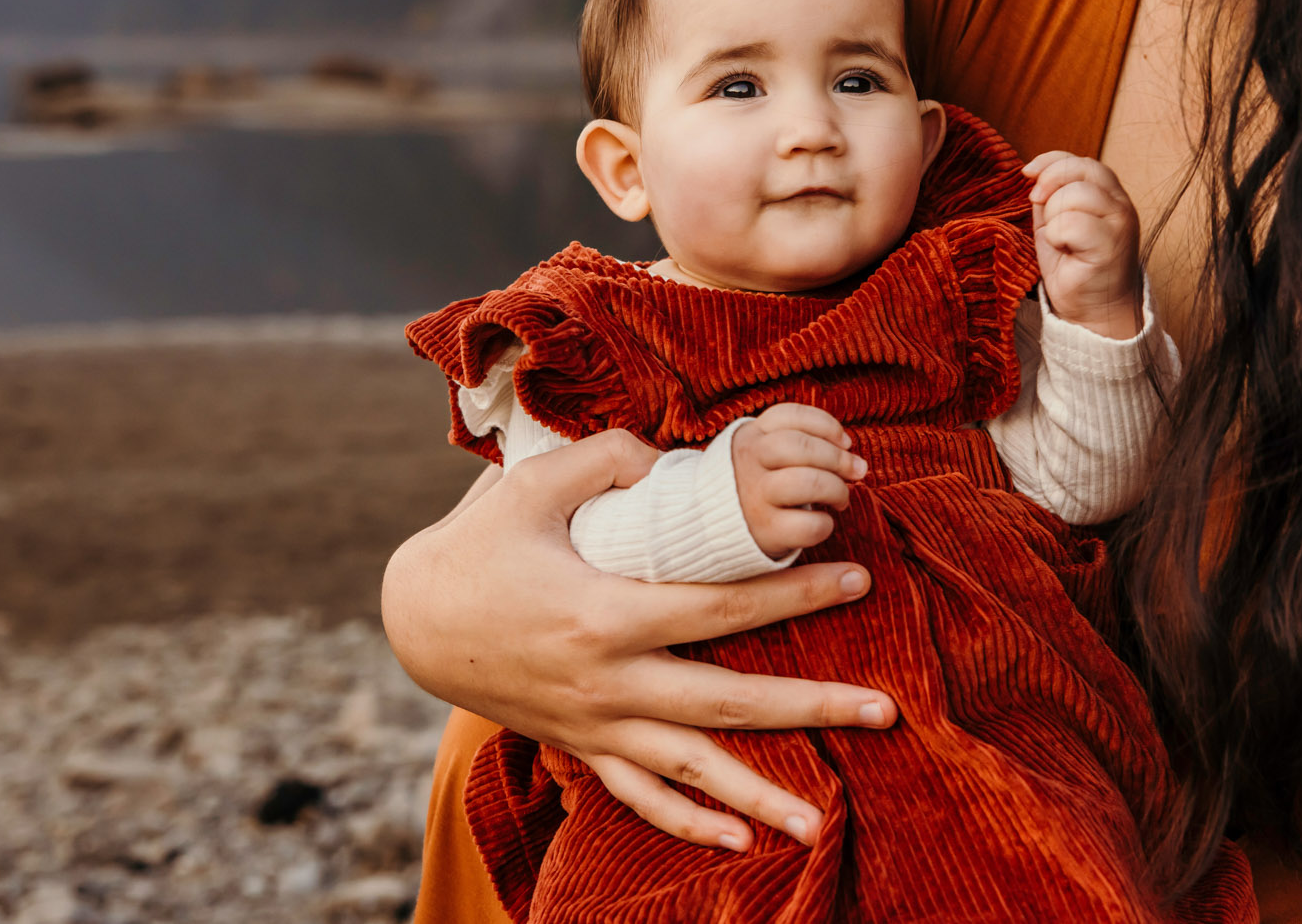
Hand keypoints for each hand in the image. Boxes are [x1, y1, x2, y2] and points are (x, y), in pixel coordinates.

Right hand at [382, 430, 897, 851]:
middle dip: (812, 707)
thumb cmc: (481, 542)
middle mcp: (608, 681)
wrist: (416, 618)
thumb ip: (611, 461)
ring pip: (691, 768)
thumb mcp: (536, 483)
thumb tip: (677, 461)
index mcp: (605, 613)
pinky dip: (688, 823)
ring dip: (760, 796)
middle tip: (885, 708)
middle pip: (727, 702)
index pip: (722, 609)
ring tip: (824, 824)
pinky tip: (738, 842)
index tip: (855, 577)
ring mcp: (595, 724)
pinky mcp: (580, 745)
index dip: (794, 594)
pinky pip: (639, 796)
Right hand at [732, 403, 862, 559]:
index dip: (826, 425)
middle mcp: (749, 462)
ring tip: (840, 498)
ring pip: (808, 482)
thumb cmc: (754, 483)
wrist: (711, 525)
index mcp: (751, 437)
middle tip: (856, 470)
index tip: (844, 441)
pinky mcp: (765, 531)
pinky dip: (825, 524)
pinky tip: (822, 522)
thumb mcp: (761, 452)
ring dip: (836, 489)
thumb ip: (797, 442)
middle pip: (799, 446)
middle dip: (837, 457)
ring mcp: (755, 496)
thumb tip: (847, 449)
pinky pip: (808, 525)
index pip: (790, 416)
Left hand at [1023, 151, 1144, 339]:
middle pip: (1080, 170)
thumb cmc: (1074, 264)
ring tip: (1061, 239)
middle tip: (1041, 210)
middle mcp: (1120, 205)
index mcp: (1109, 195)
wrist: (1094, 308)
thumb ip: (1052, 194)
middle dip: (1050, 187)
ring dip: (1054, 217)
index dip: (1051, 162)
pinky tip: (1065, 251)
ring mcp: (1120, 224)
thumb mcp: (1057, 220)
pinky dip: (1057, 236)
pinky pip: (1071, 224)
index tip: (1027, 174)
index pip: (1081, 161)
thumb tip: (1033, 172)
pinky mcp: (1111, 246)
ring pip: (1074, 195)